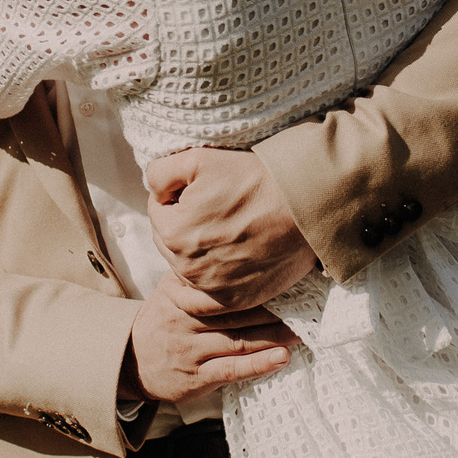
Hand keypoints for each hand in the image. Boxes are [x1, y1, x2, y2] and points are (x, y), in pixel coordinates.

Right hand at [122, 274, 295, 402]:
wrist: (128, 362)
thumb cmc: (162, 321)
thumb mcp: (171, 290)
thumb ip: (199, 275)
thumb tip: (243, 251)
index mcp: (180, 293)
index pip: (222, 283)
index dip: (256, 278)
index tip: (286, 270)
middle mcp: (184, 319)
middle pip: (237, 310)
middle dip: (275, 305)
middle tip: (310, 299)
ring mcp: (190, 349)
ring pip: (239, 339)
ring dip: (275, 334)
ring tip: (305, 327)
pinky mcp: (196, 377)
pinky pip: (231, 369)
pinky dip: (259, 363)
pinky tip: (283, 356)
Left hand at [145, 147, 317, 312]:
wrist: (304, 205)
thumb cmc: (253, 178)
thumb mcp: (198, 158)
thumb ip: (160, 172)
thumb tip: (154, 190)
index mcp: (173, 232)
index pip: (158, 211)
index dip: (178, 196)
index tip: (204, 189)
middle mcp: (186, 267)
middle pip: (171, 241)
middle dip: (185, 224)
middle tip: (217, 208)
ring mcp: (211, 287)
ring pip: (189, 266)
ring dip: (199, 250)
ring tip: (228, 229)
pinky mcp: (235, 299)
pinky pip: (210, 292)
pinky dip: (214, 277)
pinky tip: (230, 257)